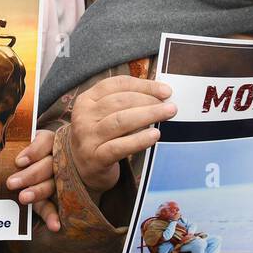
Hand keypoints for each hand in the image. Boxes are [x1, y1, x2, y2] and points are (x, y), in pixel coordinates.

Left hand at [6, 130, 59, 231]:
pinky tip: (55, 225)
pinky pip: (55, 205)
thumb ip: (8, 146)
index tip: (18, 162)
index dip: (34, 151)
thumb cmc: (18, 151)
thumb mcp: (15, 145)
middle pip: (48, 165)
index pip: (45, 141)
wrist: (26, 168)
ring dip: (38, 192)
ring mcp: (59, 178)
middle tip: (11, 183)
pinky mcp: (55, 197)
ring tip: (23, 198)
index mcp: (47, 141)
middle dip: (30, 175)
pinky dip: (53, 216)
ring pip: (52, 184)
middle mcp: (56, 158)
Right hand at [68, 76, 175, 194]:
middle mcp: (84, 116)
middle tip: (170, 105)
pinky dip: (139, 140)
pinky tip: (154, 135)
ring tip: (168, 114)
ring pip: (120, 121)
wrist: (82, 167)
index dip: (143, 85)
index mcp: (86, 100)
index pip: (116, 84)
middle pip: (119, 101)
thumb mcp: (105, 114)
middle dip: (149, 100)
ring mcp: (88, 137)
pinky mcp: (95, 158)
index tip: (166, 91)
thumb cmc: (101, 136)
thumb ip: (126, 102)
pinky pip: (120, 147)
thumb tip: (161, 93)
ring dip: (148, 115)